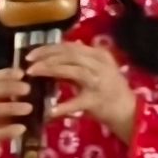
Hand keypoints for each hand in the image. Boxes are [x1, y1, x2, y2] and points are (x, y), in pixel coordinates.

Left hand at [20, 41, 136, 143]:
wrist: (129, 112)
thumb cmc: (109, 90)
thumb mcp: (96, 71)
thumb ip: (77, 63)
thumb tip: (51, 57)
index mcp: (99, 55)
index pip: (71, 46)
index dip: (49, 48)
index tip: (31, 54)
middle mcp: (101, 65)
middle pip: (70, 54)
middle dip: (46, 56)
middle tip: (28, 62)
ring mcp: (100, 82)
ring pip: (73, 70)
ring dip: (50, 69)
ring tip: (33, 73)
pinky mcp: (97, 100)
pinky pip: (77, 101)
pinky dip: (63, 106)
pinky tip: (50, 110)